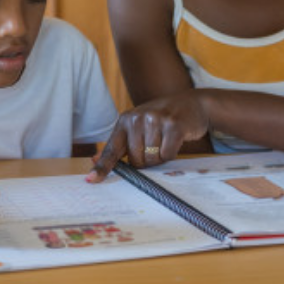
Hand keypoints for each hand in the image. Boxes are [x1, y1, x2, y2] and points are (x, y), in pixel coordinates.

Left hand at [86, 91, 208, 181]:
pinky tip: (176, 140)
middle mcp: (137, 118)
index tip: (91, 180)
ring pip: (152, 159)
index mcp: (125, 120)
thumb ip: (120, 144)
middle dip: (147, 160)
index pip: (111, 149)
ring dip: (161, 157)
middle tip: (156, 145)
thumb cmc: (162, 119)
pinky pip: (167, 154)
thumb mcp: (138, 126)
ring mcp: (155, 119)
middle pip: (136, 160)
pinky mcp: (173, 125)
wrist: (192, 104)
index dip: (101, 166)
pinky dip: (172, 153)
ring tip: (166, 140)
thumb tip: (95, 159)